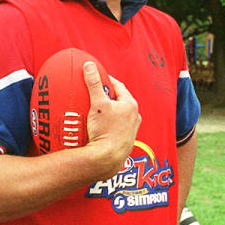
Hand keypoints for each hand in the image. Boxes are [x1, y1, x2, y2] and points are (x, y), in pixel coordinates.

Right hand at [83, 62, 139, 179]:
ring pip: (118, 115)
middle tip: (92, 94)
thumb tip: (89, 65)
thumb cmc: (105, 131)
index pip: (118, 86)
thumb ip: (94, 84)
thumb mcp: (98, 104)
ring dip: (108, 112)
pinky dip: (107, 125)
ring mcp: (131, 130)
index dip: (106, 80)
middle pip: (118, 101)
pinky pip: (115, 128)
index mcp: (130, 104)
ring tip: (94, 111)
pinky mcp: (125, 141)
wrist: (108, 159)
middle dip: (106, 96)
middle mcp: (134, 116)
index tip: (96, 78)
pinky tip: (97, 128)